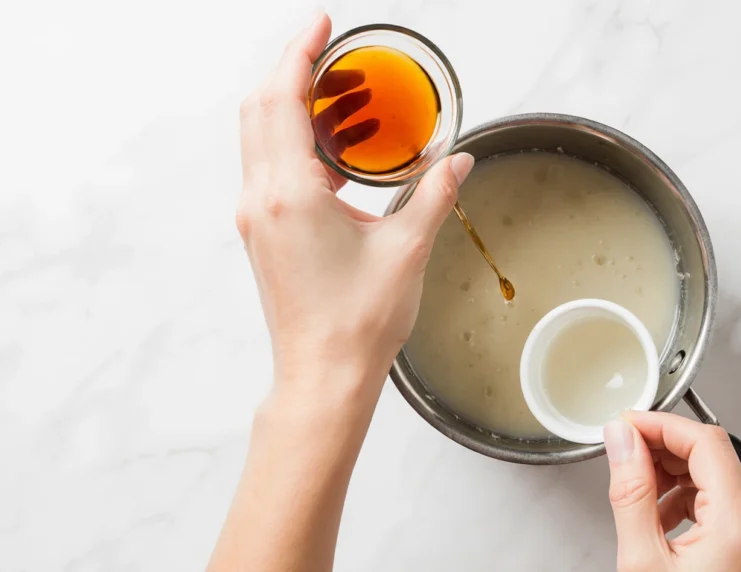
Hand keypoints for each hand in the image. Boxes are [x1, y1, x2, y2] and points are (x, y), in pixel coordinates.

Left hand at [236, 13, 474, 396]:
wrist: (324, 375)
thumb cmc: (358, 321)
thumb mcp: (407, 248)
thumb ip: (435, 193)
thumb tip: (459, 159)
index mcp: (290, 194)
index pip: (280, 98)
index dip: (299, 52)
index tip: (322, 26)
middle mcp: (262, 200)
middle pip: (260, 109)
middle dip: (296, 73)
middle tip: (340, 60)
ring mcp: (258, 218)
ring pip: (262, 138)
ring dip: (295, 109)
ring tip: (348, 103)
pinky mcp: (265, 234)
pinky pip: (271, 169)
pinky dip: (297, 144)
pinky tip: (340, 155)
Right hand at [604, 412, 740, 571]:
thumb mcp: (643, 564)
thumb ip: (631, 491)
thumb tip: (623, 440)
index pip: (704, 440)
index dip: (659, 425)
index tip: (629, 426)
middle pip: (719, 458)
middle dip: (668, 455)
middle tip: (629, 462)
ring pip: (732, 481)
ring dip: (685, 481)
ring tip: (648, 503)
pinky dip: (708, 505)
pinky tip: (676, 524)